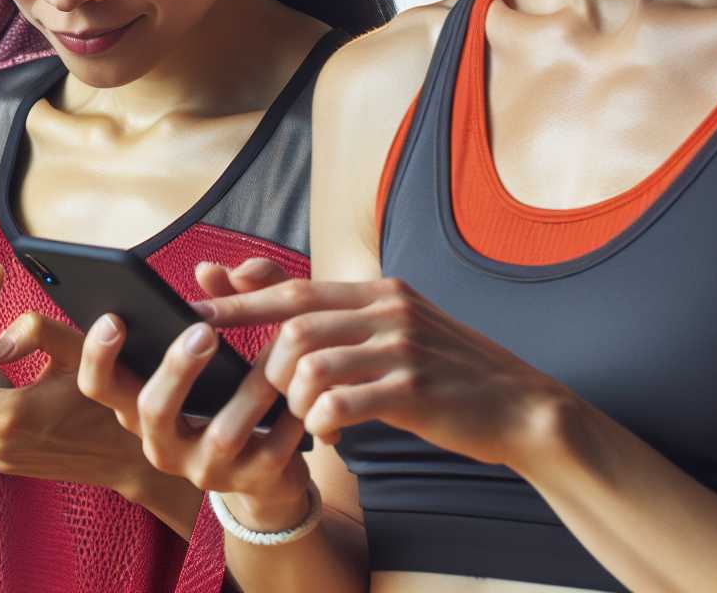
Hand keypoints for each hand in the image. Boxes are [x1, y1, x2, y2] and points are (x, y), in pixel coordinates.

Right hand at [78, 258, 311, 524]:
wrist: (268, 469)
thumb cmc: (231, 393)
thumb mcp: (220, 349)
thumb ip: (222, 300)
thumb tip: (210, 268)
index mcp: (138, 404)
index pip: (99, 385)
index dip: (97, 355)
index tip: (115, 317)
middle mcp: (160, 442)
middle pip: (150, 410)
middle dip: (176, 369)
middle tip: (203, 331)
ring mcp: (204, 468)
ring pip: (220, 434)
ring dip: (249, 391)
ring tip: (276, 354)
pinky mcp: (250, 482)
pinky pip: (272, 452)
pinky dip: (289, 419)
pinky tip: (305, 390)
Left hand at [213, 272, 571, 468]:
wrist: (523, 408)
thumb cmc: (446, 373)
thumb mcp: (394, 330)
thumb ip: (336, 314)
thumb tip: (261, 282)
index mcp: (378, 291)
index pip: (293, 288)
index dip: (240, 299)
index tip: (194, 308)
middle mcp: (387, 309)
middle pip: (293, 327)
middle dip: (264, 365)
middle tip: (268, 395)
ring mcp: (401, 347)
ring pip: (309, 364)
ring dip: (294, 399)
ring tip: (307, 417)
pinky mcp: (413, 389)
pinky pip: (339, 403)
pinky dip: (322, 421)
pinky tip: (331, 434)